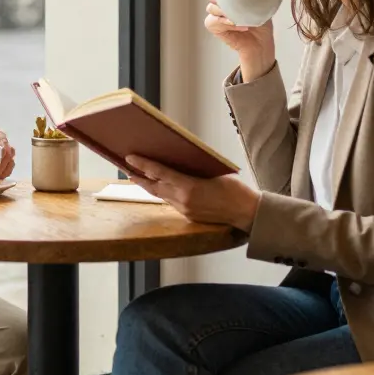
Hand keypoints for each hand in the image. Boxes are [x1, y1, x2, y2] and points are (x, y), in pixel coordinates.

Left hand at [123, 153, 259, 231]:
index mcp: (189, 186)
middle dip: (139, 177)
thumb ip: (192, 169)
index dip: (143, 165)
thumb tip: (177, 161)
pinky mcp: (188, 216)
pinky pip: (172, 203)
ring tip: (139, 177)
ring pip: (161, 196)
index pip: (159, 173)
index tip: (130, 157)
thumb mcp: (213, 172)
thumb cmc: (234, 189)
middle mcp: (183, 200)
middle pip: (154, 187)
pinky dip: (165, 194)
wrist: (246, 212)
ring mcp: (185, 210)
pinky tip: (162, 188)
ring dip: (150, 186)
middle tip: (127, 168)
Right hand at [204, 0, 275, 81]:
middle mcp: (221, 6)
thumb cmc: (262, 26)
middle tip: (232, 1)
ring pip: (210, 7)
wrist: (261, 45)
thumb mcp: (263, 6)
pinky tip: (236, 24)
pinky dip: (225, 22)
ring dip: (223, 10)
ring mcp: (217, 17)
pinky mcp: (216, 29)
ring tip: (237, 16)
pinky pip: (213, 21)